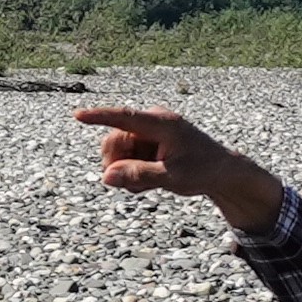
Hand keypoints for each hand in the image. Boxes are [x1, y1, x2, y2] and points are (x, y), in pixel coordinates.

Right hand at [73, 102, 287, 236]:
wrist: (223, 173)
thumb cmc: (203, 171)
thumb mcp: (173, 177)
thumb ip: (139, 175)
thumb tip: (106, 176)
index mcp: (162, 124)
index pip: (124, 118)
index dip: (99, 117)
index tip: (78, 116)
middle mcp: (152, 123)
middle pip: (114, 140)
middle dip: (116, 164)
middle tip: (131, 185)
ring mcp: (149, 134)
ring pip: (117, 152)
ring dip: (125, 172)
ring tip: (147, 185)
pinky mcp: (147, 144)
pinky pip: (125, 157)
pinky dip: (131, 173)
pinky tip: (148, 181)